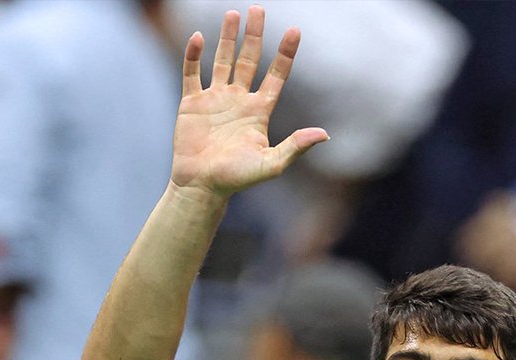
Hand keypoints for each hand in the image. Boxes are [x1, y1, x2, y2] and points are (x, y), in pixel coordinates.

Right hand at [172, 7, 327, 198]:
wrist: (202, 187)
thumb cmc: (236, 180)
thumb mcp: (271, 164)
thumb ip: (295, 147)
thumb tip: (324, 135)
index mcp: (258, 113)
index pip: (276, 77)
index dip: (285, 55)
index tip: (295, 31)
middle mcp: (238, 101)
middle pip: (249, 61)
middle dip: (255, 36)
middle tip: (259, 9)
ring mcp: (214, 100)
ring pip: (222, 61)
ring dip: (227, 38)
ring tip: (234, 14)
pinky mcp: (191, 103)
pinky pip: (192, 73)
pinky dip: (194, 55)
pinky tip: (199, 37)